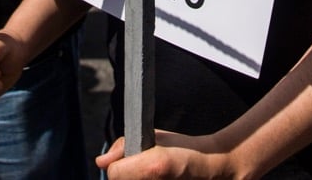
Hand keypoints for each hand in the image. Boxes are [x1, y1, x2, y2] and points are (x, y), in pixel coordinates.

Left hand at [96, 132, 229, 178]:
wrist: (210, 166)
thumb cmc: (181, 148)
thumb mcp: (155, 136)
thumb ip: (124, 145)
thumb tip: (101, 161)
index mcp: (154, 165)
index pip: (114, 173)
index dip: (118, 165)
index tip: (130, 160)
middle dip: (126, 176)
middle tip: (143, 169)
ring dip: (134, 179)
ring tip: (150, 174)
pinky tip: (156, 178)